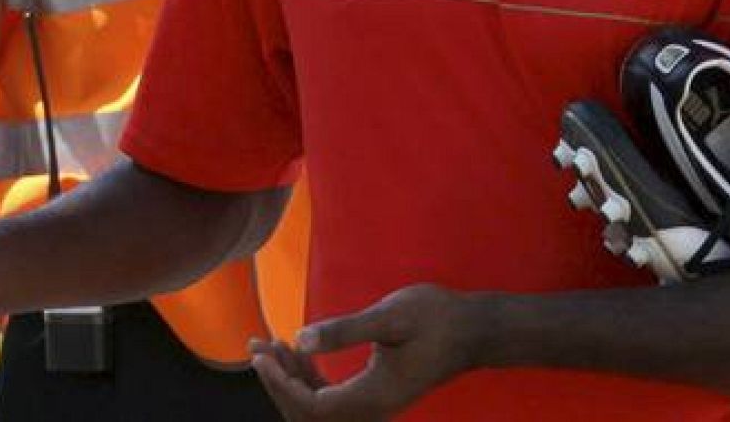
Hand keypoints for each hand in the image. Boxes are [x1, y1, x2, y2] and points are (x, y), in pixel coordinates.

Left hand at [250, 284, 477, 420]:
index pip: (312, 407)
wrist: (473, 330)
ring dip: (289, 379)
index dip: (281, 384)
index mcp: (373, 397)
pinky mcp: (373, 393)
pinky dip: (307, 377)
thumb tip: (300, 339)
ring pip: (317, 407)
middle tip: (256, 345)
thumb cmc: (436, 318)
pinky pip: (330, 397)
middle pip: (309, 414)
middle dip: (277, 382)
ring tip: (267, 344)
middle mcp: (372, 410)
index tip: (262, 355)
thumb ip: (344, 330)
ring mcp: (373, 404)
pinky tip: (295, 350)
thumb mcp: (389, 317)